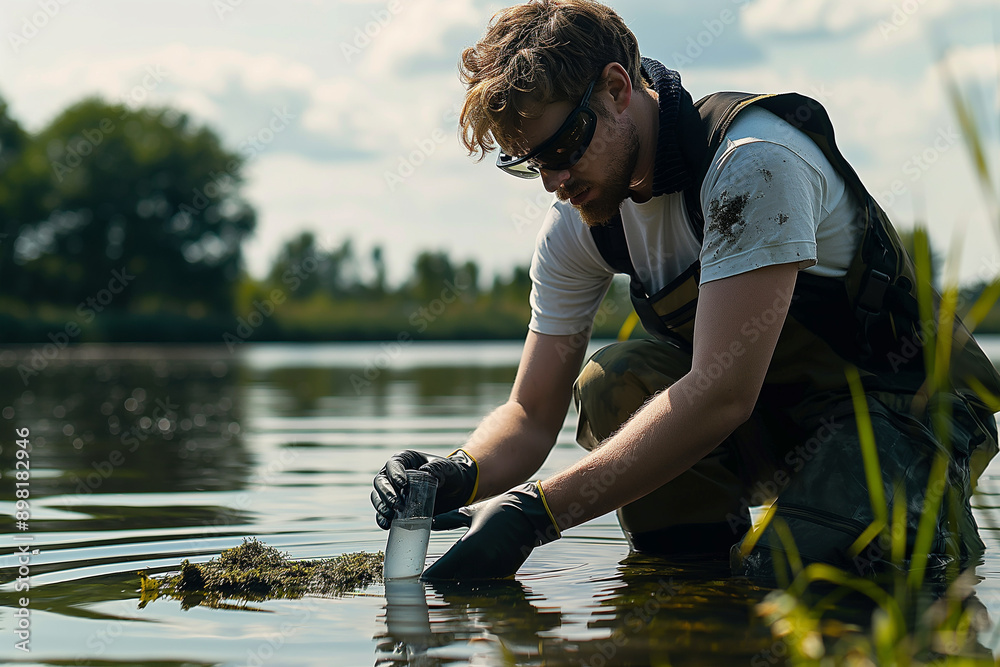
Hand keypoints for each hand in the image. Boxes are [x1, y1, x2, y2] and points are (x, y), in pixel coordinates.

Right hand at [371, 449, 478, 529]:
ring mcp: (393, 491)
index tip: (403, 484)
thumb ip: (437, 468)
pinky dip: (382, 519)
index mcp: (405, 460)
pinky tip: (388, 525)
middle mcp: (394, 475)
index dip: (395, 474)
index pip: (393, 465)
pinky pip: (382, 513)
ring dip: (382, 507)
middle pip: (381, 482)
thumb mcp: (446, 468)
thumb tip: (426, 472)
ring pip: (378, 497)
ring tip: (392, 516)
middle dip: (386, 494)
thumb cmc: (449, 474)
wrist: (456, 491)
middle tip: (398, 505)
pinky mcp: (395, 507)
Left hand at [421, 482, 560, 579]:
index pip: (443, 569)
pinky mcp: (505, 572)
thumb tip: (431, 522)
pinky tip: (472, 574)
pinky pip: (487, 579)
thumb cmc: (497, 510)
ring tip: (450, 579)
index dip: (431, 575)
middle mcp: (480, 561)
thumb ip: (448, 520)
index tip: (422, 578)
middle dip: (444, 580)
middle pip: (454, 580)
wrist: (528, 514)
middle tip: (435, 580)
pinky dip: (479, 578)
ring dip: (461, 581)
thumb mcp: (470, 513)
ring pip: (470, 582)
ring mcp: (493, 568)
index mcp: (467, 546)